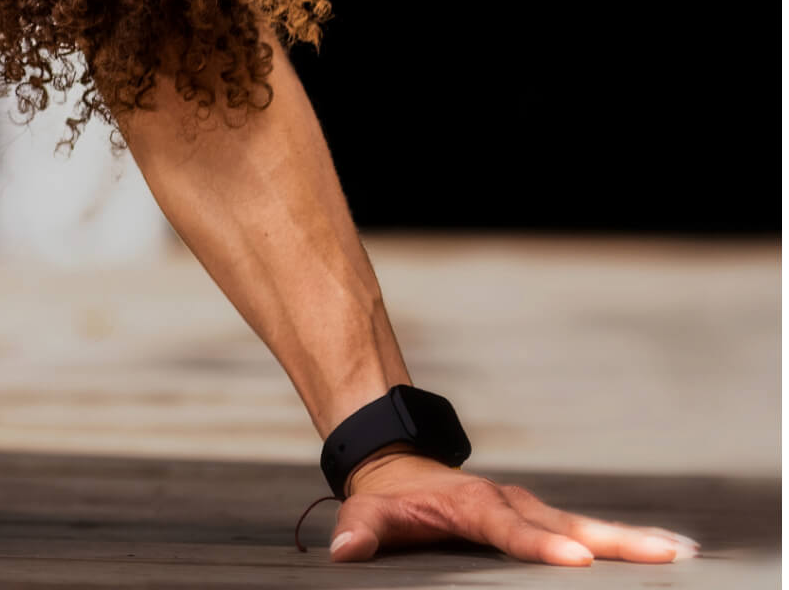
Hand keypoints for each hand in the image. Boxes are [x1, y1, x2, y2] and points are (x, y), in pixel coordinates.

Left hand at [325, 452, 700, 564]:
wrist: (398, 469)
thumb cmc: (387, 501)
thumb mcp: (366, 514)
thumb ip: (357, 534)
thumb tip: (345, 553)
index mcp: (475, 505)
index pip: (511, 529)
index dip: (541, 543)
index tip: (576, 558)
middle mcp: (512, 503)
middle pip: (569, 523)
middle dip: (615, 540)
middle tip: (664, 554)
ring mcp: (532, 509)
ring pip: (589, 525)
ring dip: (635, 540)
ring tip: (683, 552)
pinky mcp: (544, 518)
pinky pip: (591, 530)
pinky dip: (629, 540)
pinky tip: (671, 550)